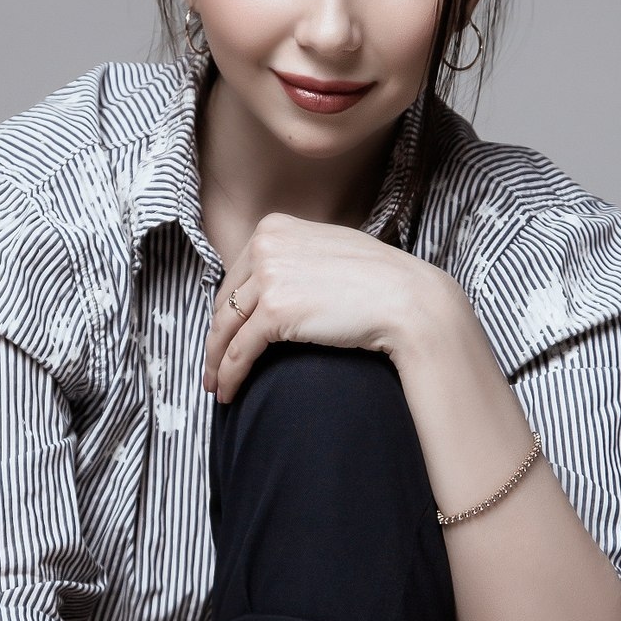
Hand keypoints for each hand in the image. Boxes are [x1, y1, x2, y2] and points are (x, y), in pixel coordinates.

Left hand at [203, 213, 442, 403]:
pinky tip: (229, 393)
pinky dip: (230, 376)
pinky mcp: (274, 312)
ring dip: (216, 363)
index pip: (236, 277)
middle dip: (217, 339)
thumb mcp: (327, 249)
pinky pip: (239, 351)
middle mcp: (265, 246)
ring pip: (225, 329)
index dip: (227, 312)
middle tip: (213, 368)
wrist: (407, 299)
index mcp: (274, 227)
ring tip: (216, 387)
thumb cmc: (378, 280)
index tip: (224, 336)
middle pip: (226, 302)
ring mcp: (268, 277)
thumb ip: (295, 256)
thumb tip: (271, 282)